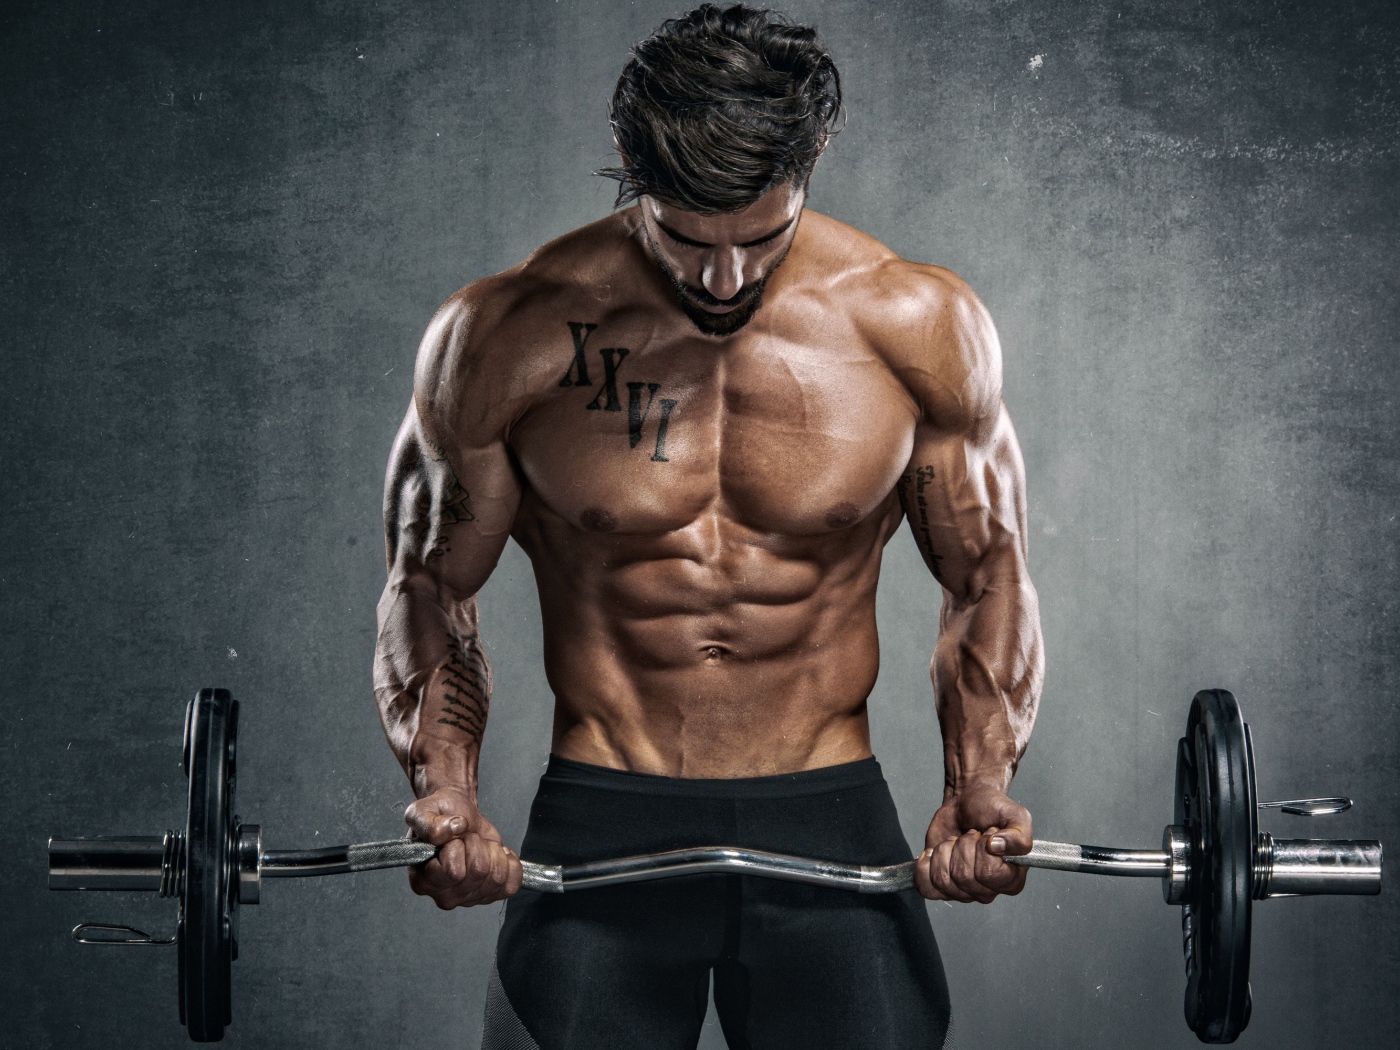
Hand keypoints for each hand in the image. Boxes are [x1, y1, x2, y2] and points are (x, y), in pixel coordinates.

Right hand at [403, 786, 522, 908]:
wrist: (457, 814)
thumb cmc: (436, 816)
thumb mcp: (422, 812)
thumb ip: (430, 823)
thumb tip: (455, 827)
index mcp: (423, 882)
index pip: (453, 871)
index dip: (457, 847)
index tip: (451, 839)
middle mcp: (445, 896)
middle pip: (479, 871)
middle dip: (477, 844)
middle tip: (466, 838)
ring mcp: (469, 899)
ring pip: (497, 877)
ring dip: (492, 850)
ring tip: (479, 844)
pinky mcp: (491, 894)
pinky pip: (512, 883)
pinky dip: (510, 863)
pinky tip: (496, 854)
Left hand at [915, 783, 1031, 903]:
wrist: (965, 803)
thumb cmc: (992, 811)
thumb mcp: (1015, 815)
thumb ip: (1019, 834)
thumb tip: (997, 847)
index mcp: (1012, 879)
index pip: (988, 873)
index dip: (982, 848)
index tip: (988, 834)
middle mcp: (988, 891)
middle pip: (964, 877)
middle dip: (962, 846)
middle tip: (970, 835)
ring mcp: (963, 892)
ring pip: (943, 881)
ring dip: (945, 852)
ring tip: (956, 842)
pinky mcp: (940, 887)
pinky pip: (925, 887)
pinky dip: (924, 865)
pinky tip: (935, 853)